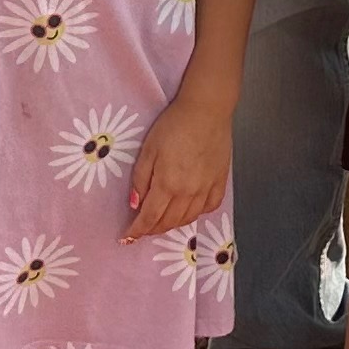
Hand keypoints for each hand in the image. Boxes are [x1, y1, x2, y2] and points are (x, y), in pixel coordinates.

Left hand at [123, 86, 231, 240]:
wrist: (206, 110)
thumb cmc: (174, 125)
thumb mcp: (148, 149)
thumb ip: (140, 179)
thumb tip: (135, 204)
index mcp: (168, 184)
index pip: (150, 218)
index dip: (137, 231)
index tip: (127, 238)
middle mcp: (188, 193)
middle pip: (169, 222)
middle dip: (153, 230)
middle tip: (142, 229)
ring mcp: (207, 189)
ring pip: (188, 219)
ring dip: (172, 225)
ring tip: (162, 222)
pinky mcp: (220, 182)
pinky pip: (208, 208)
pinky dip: (196, 214)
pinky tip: (188, 210)